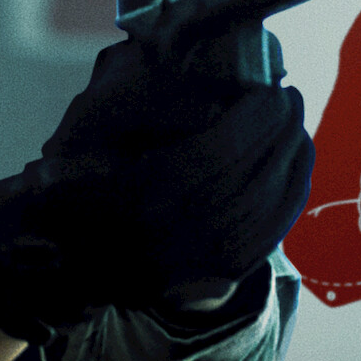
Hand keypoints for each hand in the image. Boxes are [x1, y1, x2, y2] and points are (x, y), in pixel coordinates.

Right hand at [0, 37, 312, 339]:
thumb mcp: (78, 153)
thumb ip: (127, 116)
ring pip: (270, 202)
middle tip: (287, 97)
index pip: (219, 153)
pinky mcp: (221, 272)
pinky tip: (296, 166)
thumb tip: (192, 86)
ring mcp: (204, 257)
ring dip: (293, 158)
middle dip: (279, 131)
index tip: (270, 89)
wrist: (64, 273)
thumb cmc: (68, 201)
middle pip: (253, 173)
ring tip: (294, 124)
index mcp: (142, 197)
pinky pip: (273, 231)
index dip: (253, 119)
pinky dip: (292, 195)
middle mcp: (178, 231)